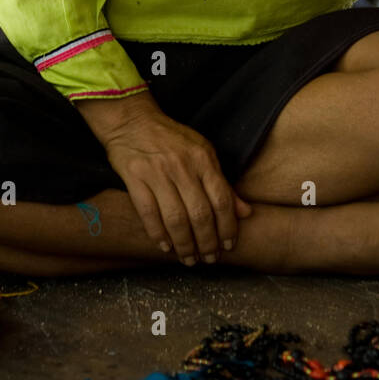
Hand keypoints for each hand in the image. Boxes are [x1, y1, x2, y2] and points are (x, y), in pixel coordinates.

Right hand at [82, 97, 252, 263]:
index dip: (227, 227)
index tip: (229, 245)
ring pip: (175, 218)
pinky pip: (148, 213)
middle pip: (200, 214)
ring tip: (189, 258)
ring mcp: (157, 172)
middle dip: (207, 242)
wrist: (132, 120)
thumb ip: (222, 183)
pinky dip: (158, 234)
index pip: (221, 200)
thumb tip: (246, 212)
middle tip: (209, 259)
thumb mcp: (202, 152)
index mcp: (202, 159)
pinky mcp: (135, 177)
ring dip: (184, 245)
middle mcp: (182, 166)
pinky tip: (166, 247)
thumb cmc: (170, 138)